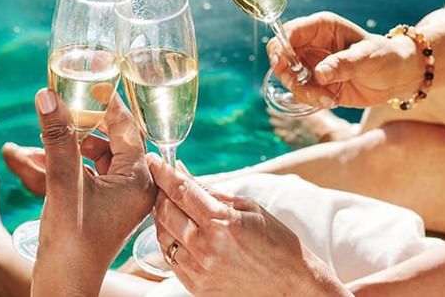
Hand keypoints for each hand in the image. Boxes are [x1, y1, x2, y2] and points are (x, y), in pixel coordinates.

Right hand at [32, 88, 155, 265]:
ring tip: (29, 144)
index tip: (87, 79)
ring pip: (91, 156)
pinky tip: (29, 159)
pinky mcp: (101, 206)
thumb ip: (58, 137)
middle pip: (108, 139)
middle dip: (75, 126)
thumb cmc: (71, 241)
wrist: (63, 286)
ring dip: (62, 147)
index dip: (104, 102)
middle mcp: (135, 186)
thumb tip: (48, 94)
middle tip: (56, 104)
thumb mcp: (63, 182)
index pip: (126, 126)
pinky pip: (83, 173)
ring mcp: (119, 197)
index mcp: (139, 178)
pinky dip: (61, 164)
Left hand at [147, 158, 347, 296]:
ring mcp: (199, 270)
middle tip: (162, 182)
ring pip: (163, 236)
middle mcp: (206, 248)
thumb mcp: (249, 208)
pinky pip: (171, 259)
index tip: (153, 160)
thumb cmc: (276, 242)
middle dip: (160, 193)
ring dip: (162, 218)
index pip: (181, 191)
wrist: (291, 285)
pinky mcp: (197, 287)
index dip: (162, 172)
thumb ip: (212, 192)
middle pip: (165, 212)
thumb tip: (184, 174)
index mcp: (222, 223)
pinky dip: (170, 241)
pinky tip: (180, 232)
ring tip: (172, 207)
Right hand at [267, 12, 424, 108]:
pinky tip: (331, 101)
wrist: (398, 77)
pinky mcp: (316, 83)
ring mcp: (312, 64)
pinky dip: (311, 100)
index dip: (281, 46)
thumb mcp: (368, 58)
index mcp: (322, 27)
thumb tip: (319, 74)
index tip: (283, 64)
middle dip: (286, 72)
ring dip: (303, 91)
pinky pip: (300, 92)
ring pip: (288, 78)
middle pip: (280, 55)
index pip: (289, 31)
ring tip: (329, 99)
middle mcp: (312, 43)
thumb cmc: (386, 57)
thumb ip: (343, 64)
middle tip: (299, 84)